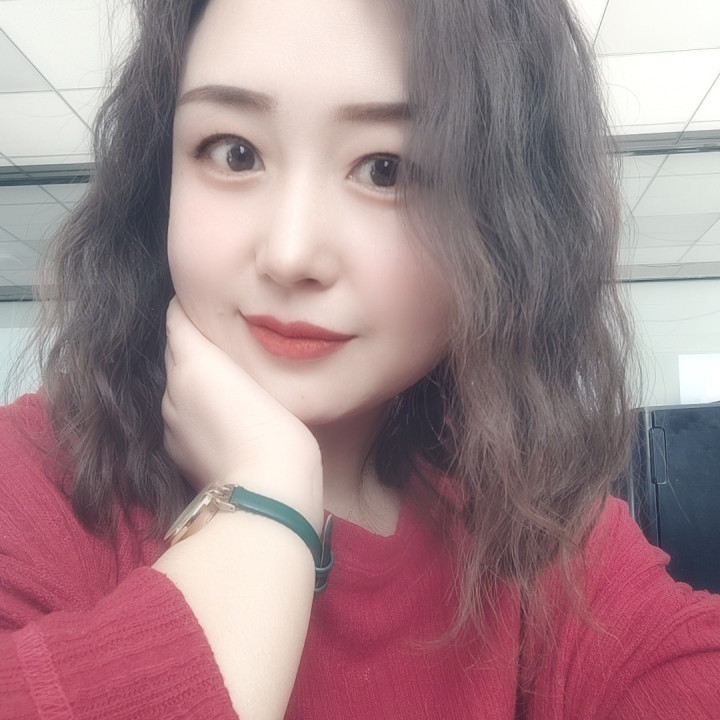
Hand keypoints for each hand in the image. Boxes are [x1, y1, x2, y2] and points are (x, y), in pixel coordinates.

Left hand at [162, 297, 322, 524]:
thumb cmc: (278, 432)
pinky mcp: (174, 450)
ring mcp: (169, 421)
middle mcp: (172, 386)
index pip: (177, 317)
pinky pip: (179, 415)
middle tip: (226, 339)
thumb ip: (238, 356)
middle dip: (194, 340)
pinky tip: (220, 417)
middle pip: (175, 349)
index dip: (193, 308)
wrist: (265, 493)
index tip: (212, 306)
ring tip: (226, 380)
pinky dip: (192, 409)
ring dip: (194, 377)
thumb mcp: (265, 379)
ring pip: (176, 383)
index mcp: (193, 360)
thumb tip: (224, 345)